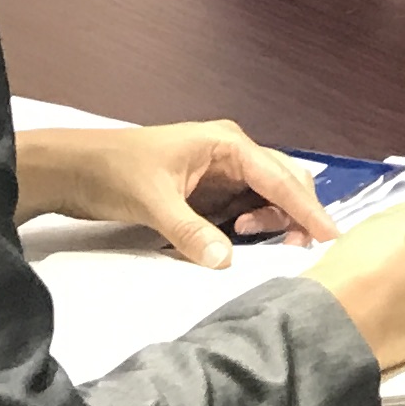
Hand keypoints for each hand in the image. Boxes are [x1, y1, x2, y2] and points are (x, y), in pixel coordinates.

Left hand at [13, 120, 339, 269]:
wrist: (72, 170)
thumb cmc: (113, 172)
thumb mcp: (153, 203)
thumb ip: (191, 232)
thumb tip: (227, 262)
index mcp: (227, 144)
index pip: (281, 178)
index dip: (308, 209)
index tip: (332, 236)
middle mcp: (232, 153)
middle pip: (284, 182)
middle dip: (296, 213)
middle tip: (301, 248)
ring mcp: (221, 171)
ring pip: (267, 196)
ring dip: (272, 220)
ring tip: (259, 242)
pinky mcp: (207, 190)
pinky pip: (244, 207)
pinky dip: (251, 225)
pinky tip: (240, 238)